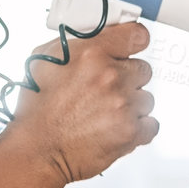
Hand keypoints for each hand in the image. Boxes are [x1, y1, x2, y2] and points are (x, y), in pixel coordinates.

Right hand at [8, 21, 157, 184]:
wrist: (37, 152)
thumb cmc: (37, 111)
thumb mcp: (44, 60)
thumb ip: (77, 44)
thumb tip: (98, 37)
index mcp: (91, 54)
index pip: (136, 35)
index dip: (134, 42)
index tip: (131, 48)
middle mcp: (110, 77)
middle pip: (143, 69)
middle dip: (128, 79)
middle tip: (107, 91)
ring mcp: (123, 105)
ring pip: (146, 98)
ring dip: (131, 106)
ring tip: (106, 114)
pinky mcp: (131, 132)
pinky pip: (151, 124)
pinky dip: (139, 128)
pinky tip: (117, 128)